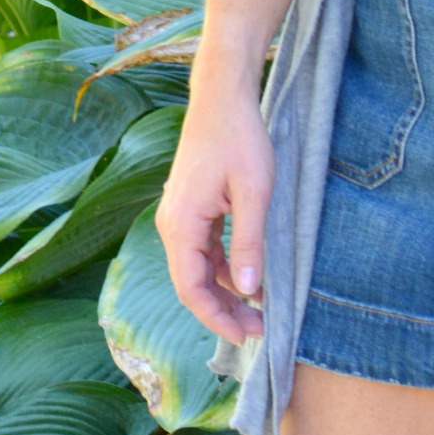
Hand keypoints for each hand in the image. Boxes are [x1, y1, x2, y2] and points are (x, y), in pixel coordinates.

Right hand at [156, 83, 274, 343]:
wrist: (223, 99)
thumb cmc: (240, 139)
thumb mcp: (254, 193)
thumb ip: (249, 244)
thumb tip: (251, 291)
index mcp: (181, 224)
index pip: (191, 289)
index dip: (217, 318)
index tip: (247, 336)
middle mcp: (172, 225)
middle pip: (192, 284)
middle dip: (224, 311)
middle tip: (261, 329)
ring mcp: (180, 217)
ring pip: (198, 270)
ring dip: (226, 292)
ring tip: (259, 309)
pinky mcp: (192, 210)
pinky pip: (204, 251)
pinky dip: (225, 270)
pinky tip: (250, 278)